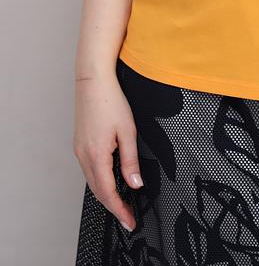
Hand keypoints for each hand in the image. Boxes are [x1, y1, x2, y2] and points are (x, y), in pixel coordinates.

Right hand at [73, 69, 143, 231]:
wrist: (92, 81)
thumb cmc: (111, 101)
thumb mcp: (128, 131)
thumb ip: (130, 160)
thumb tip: (135, 184)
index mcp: (96, 155)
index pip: (108, 192)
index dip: (120, 210)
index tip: (130, 221)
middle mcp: (84, 156)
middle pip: (98, 191)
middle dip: (113, 206)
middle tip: (128, 217)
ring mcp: (79, 150)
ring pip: (92, 181)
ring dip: (106, 194)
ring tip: (121, 204)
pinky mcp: (79, 144)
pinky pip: (89, 170)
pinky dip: (99, 181)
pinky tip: (109, 181)